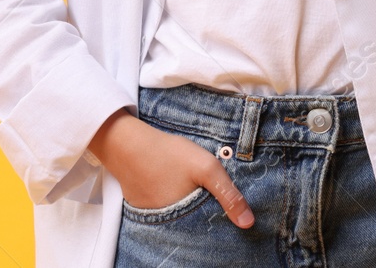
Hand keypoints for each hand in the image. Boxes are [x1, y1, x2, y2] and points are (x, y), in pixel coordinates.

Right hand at [89, 109, 254, 227]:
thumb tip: (249, 223)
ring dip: (187, 207)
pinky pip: (163, 208)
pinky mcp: (142, 206)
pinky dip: (171, 199)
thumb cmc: (168, 154)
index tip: (229, 214)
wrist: (126, 143)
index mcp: (184, 222)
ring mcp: (152, 217)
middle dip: (204, 216)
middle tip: (207, 195)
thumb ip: (229, 195)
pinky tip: (173, 183)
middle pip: (194, 226)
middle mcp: (166, 226)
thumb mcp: (206, 168)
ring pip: (178, 217)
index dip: (220, 223)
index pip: (209, 232)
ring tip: (192, 188)